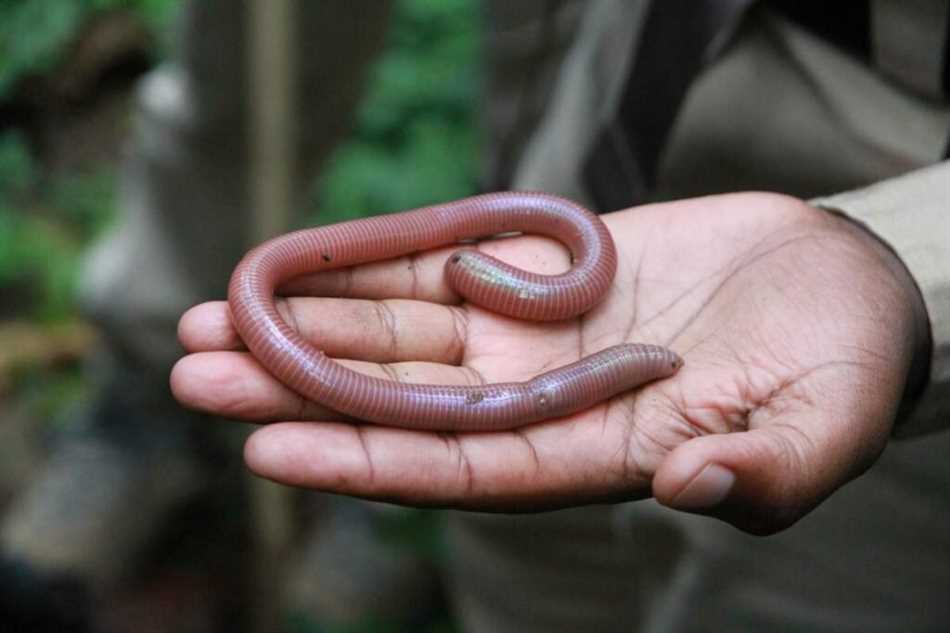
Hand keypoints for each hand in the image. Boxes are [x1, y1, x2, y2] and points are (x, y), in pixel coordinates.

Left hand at [171, 192, 928, 533]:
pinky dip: (368, 268)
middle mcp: (543, 398)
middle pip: (400, 403)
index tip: (269, 448)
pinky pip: (438, 269)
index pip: (461, 468)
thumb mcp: (826, 425)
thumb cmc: (844, 365)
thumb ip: (768, 472)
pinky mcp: (539, 272)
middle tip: (193, 369)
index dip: (365, 463)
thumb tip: (694, 487)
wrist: (840, 284)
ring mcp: (533, 333)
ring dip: (309, 326)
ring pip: (400, 336)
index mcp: (596, 454)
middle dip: (298, 389)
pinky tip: (300, 265)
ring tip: (211, 318)